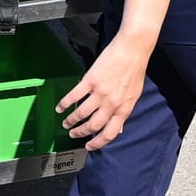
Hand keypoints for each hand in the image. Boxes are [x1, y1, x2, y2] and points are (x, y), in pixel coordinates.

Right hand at [56, 32, 152, 150]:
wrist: (132, 49)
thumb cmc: (135, 70)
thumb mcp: (134, 95)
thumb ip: (124, 111)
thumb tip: (119, 127)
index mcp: (124, 109)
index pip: (110, 133)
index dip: (98, 143)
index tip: (89, 146)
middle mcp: (112, 104)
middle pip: (93, 126)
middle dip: (81, 133)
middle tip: (73, 134)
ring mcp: (100, 92)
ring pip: (82, 113)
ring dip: (71, 120)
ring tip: (65, 123)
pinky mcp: (90, 80)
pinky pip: (74, 96)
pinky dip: (65, 103)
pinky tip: (60, 107)